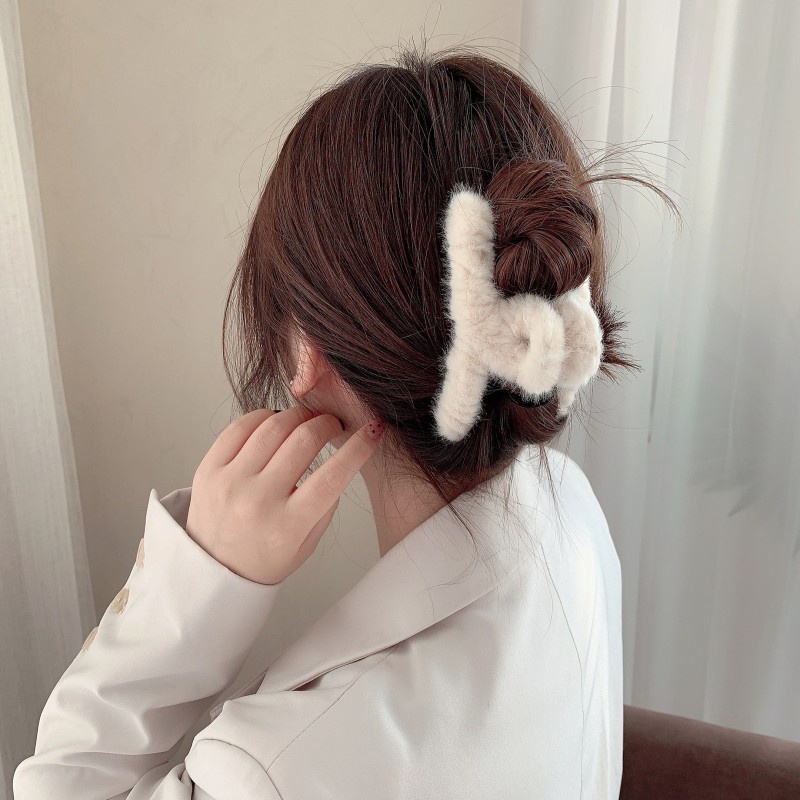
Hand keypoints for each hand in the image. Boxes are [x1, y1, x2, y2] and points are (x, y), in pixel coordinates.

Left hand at [184, 406, 384, 584]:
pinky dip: (265, 417)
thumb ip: (326, 503)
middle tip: (333, 425)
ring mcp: (230, 482)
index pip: (333, 476)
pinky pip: (240, 427)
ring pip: (274, 425)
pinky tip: (275, 423)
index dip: (359, 448)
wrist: (213, 571)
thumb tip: (342, 456)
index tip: (372, 431)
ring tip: (306, 421)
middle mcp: (257, 501)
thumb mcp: (308, 543)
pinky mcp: (209, 469)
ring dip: (299, 416)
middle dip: (327, 423)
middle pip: (304, 440)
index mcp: (288, 525)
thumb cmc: (264, 558)